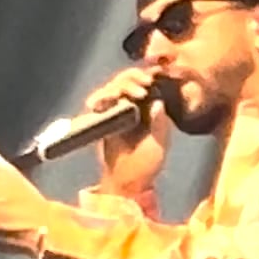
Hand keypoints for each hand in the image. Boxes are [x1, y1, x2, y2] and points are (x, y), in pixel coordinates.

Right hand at [82, 65, 171, 195]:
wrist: (124, 181)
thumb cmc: (145, 166)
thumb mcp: (158, 146)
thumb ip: (159, 125)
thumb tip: (158, 102)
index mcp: (151, 109)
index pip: (148, 84)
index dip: (148, 76)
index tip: (150, 78)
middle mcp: (134, 105)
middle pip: (129, 79)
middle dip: (132, 77)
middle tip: (141, 84)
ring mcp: (117, 110)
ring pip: (114, 86)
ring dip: (119, 86)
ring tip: (124, 94)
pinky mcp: (102, 117)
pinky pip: (99, 101)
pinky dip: (99, 98)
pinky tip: (101, 101)